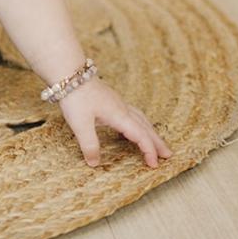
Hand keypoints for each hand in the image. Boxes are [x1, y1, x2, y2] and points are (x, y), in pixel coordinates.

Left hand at [55, 76, 173, 168]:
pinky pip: (131, 114)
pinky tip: (131, 128)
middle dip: (157, 142)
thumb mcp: (80, 124)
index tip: (154, 165)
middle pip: (146, 127)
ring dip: (149, 132)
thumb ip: (89, 145)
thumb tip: (94, 163)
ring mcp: (117, 103)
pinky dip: (138, 124)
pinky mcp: (110, 100)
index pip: (141, 135)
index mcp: (119, 115)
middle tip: (168, 155)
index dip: (149, 150)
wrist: (69, 73)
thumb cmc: (75, 96)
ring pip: (140, 119)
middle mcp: (122, 108)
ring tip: (155, 142)